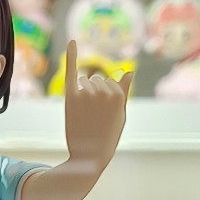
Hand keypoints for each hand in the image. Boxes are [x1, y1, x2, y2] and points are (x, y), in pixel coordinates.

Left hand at [60, 40, 131, 173]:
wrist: (88, 157)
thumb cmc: (107, 137)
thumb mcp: (120, 115)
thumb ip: (123, 91)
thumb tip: (129, 71)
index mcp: (119, 95)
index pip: (110, 83)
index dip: (106, 99)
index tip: (104, 115)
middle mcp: (103, 91)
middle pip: (97, 80)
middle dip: (95, 94)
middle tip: (93, 117)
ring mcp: (86, 93)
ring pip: (85, 81)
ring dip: (84, 92)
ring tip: (84, 114)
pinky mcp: (70, 97)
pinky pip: (71, 71)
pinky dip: (72, 55)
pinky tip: (72, 42)